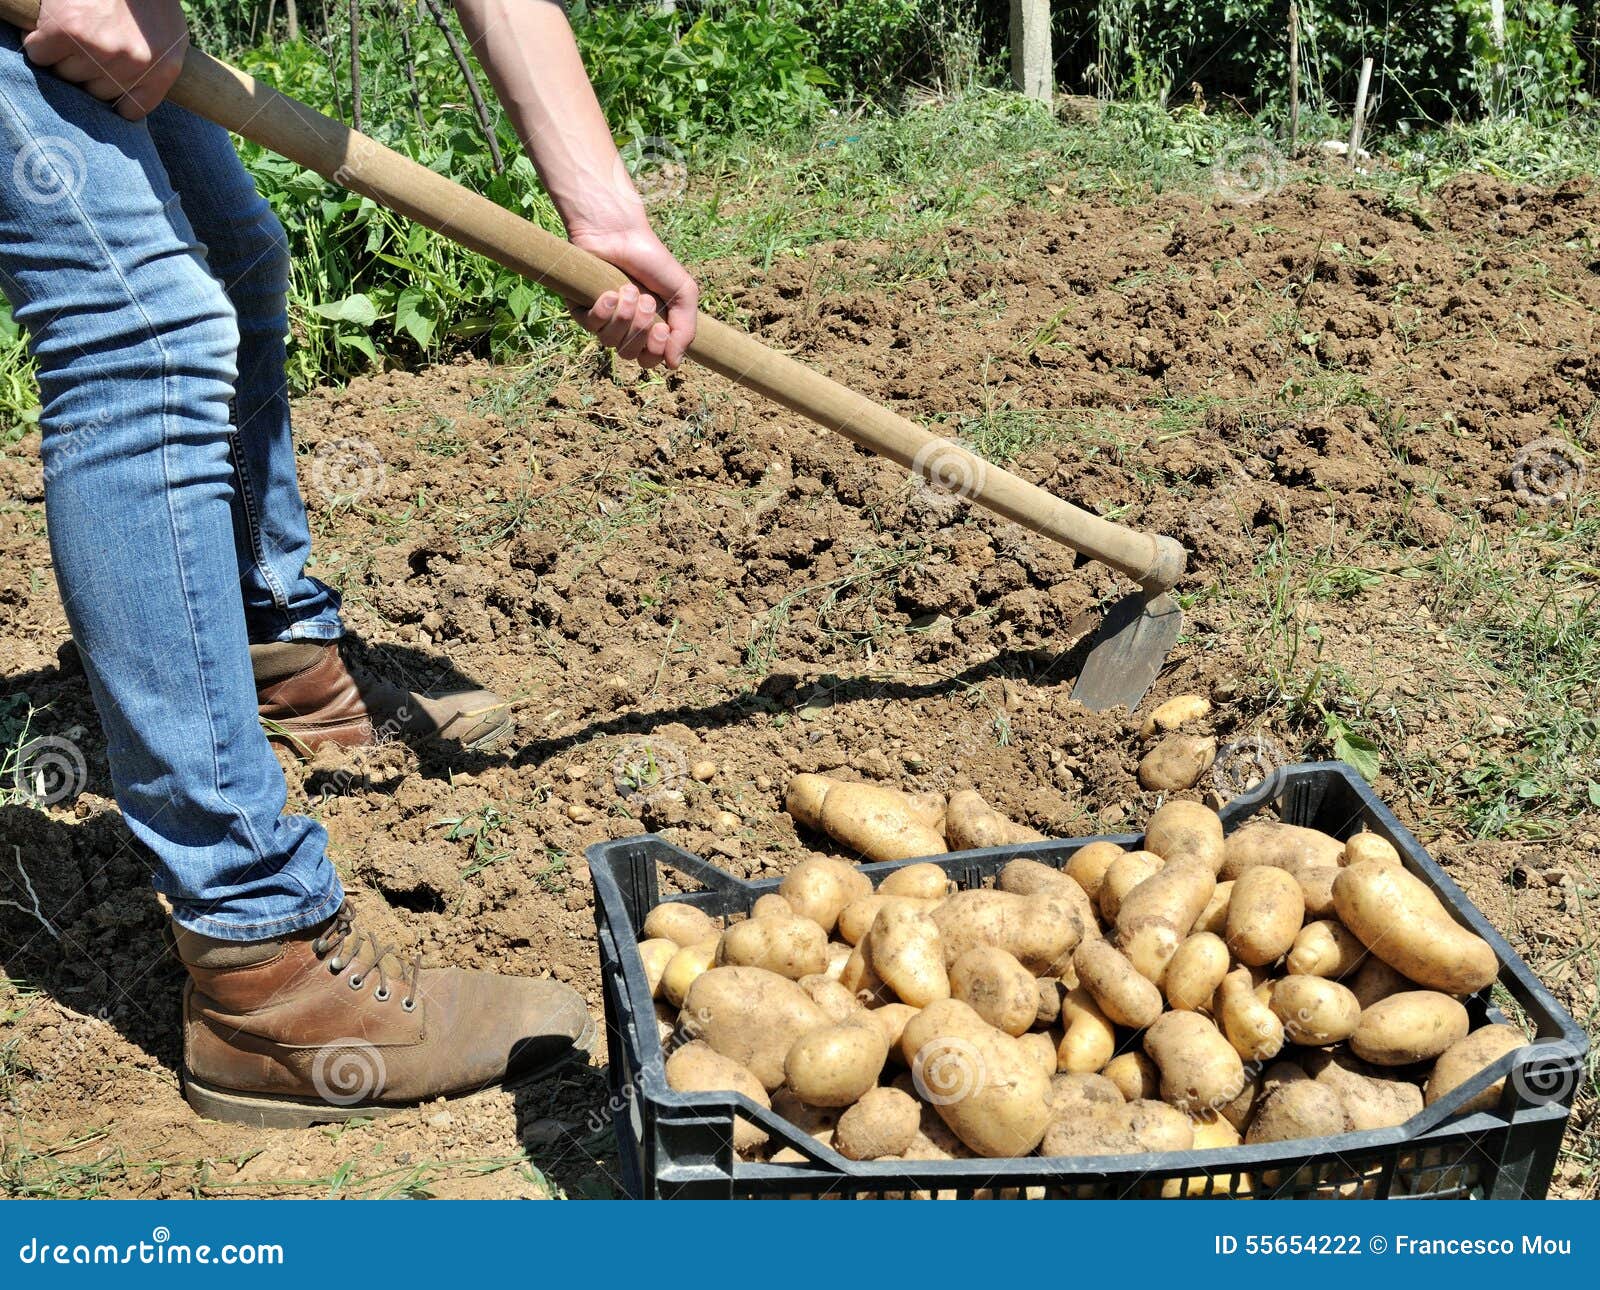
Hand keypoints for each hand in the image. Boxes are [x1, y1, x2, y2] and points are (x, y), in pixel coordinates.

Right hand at [24, 0, 188, 121]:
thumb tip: (129, 97)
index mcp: (163, 69)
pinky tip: (47, 31)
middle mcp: (133, 64)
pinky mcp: (67, 31)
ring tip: (68, 37)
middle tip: (84, 48)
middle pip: (94, 92)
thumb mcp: (169, 34)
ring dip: (61, 58)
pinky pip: (40, 54)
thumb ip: (156, 66)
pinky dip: (37, 44)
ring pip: (66, 75)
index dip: (112, 99)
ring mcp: (100, 48)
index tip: (103, 85)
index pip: (131, 110)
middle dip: (86, 72)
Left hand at [568, 224, 698, 370]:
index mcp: (649, 328)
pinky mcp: (580, 308)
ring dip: (624, 316)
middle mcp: (625, 328)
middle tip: (647, 300)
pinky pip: (590, 326)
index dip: (655, 352)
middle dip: (640, 329)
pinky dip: (603, 312)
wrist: (621, 232)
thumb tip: (674, 365)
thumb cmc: (653, 261)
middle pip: (629, 354)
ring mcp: (602, 320)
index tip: (662, 328)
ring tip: (629, 290)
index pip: (649, 360)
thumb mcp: (682, 293)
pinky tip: (609, 293)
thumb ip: (686, 329)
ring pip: (610, 342)